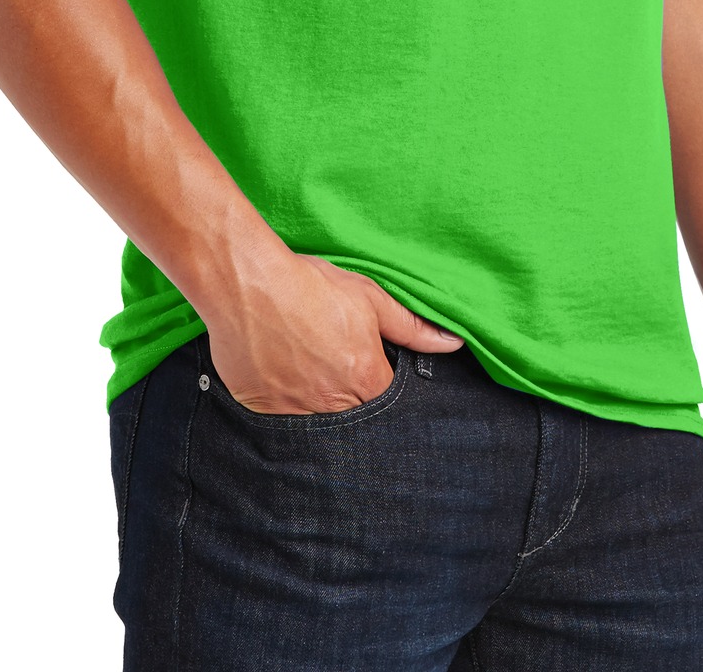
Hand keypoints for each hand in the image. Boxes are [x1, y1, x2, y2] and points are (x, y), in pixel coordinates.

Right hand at [204, 251, 465, 414]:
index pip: (387, 402)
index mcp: (364, 379)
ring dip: (316, 400)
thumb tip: (453, 343)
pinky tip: (278, 370)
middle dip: (350, 397)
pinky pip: (279, 418)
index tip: (369, 367)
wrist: (248, 283)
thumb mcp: (368, 297)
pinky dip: (283, 400)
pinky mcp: (260, 408)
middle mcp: (331, 404)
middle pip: (353, 416)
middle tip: (333, 364)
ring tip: (305, 365)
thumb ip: (411, 327)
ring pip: (316, 420)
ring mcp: (293, 412)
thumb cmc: (310, 285)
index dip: (380, 383)